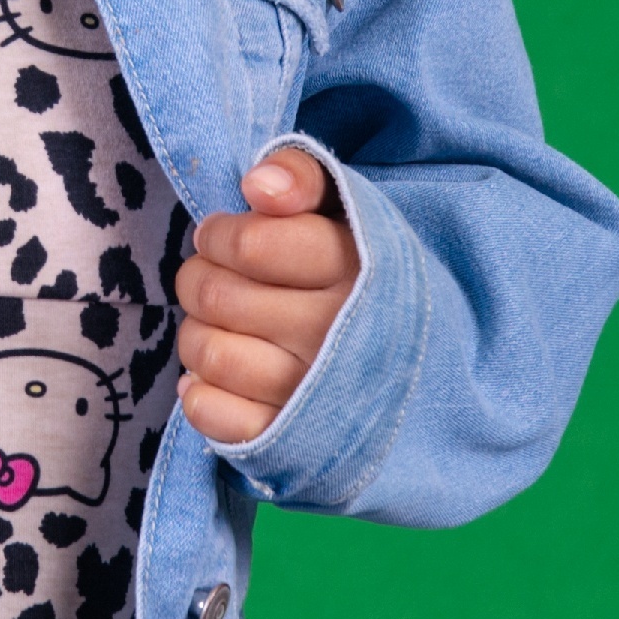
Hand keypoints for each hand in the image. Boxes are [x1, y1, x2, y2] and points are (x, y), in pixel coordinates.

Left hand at [175, 148, 357, 446]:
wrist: (420, 367)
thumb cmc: (358, 274)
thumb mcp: (343, 210)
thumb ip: (302, 177)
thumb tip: (259, 186)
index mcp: (356, 271)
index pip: (250, 245)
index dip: (220, 235)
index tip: (224, 236)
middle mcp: (338, 337)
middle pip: (218, 297)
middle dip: (200, 278)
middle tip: (214, 277)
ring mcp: (313, 396)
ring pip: (210, 355)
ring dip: (197, 332)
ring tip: (218, 323)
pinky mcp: (289, 441)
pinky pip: (212, 414)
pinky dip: (199, 392)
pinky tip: (216, 374)